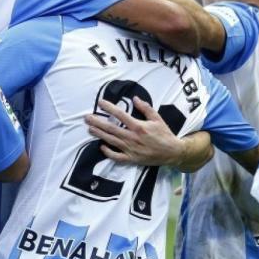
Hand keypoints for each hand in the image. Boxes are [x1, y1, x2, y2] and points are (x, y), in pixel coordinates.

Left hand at [86, 96, 211, 171]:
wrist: (172, 152)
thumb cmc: (165, 134)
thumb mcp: (157, 118)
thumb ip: (145, 108)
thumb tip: (134, 98)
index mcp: (138, 126)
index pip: (120, 115)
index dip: (109, 107)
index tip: (100, 103)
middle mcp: (132, 137)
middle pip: (111, 128)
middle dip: (97, 122)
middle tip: (86, 117)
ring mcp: (131, 149)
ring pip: (111, 141)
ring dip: (99, 134)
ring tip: (89, 128)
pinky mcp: (132, 159)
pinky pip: (117, 156)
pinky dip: (108, 152)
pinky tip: (101, 146)